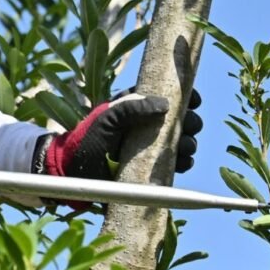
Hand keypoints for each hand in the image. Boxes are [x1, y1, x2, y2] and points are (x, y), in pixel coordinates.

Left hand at [36, 90, 202, 180]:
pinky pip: (176, 163)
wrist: (75, 173)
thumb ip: (132, 107)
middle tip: (188, 129)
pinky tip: (183, 163)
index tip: (194, 102)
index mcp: (137, 107)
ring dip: (189, 144)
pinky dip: (184, 162)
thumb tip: (166, 104)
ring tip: (185, 149)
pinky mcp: (151, 168)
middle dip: (191, 124)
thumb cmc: (87, 140)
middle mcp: (147, 125)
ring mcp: (150, 147)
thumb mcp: (107, 118)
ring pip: (182, 142)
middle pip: (181, 120)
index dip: (186, 98)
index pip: (169, 96)